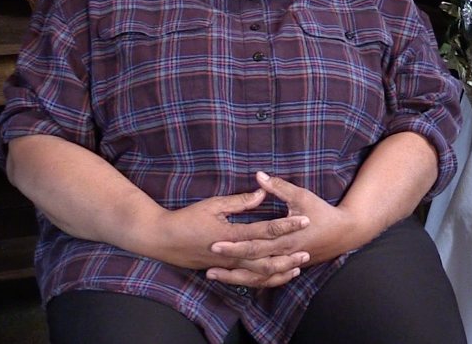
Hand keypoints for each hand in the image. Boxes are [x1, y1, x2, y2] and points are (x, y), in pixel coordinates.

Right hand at [152, 188, 311, 288]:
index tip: (304, 219)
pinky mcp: (225, 271)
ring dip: (281, 270)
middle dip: (289, 255)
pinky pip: (249, 279)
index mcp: (231, 235)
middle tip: (308, 249)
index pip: (265, 230)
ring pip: (259, 274)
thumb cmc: (187, 219)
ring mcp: (228, 266)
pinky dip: (266, 279)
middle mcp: (231, 254)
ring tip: (299, 264)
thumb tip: (262, 192)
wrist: (163, 240)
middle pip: (267, 259)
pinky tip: (279, 274)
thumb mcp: (213, 205)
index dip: (286, 224)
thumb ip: (239, 201)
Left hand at [208, 172, 360, 282]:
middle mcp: (284, 256)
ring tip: (212, 275)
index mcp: (286, 240)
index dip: (233, 246)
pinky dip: (249, 281)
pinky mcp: (287, 268)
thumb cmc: (322, 212)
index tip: (214, 243)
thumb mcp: (301, 196)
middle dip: (229, 263)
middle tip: (207, 261)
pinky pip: (266, 280)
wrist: (344, 234)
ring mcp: (286, 265)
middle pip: (251, 265)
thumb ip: (279, 187)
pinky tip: (233, 279)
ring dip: (235, 277)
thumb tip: (259, 175)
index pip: (254, 245)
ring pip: (257, 278)